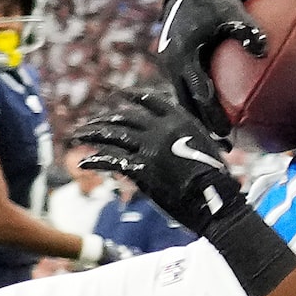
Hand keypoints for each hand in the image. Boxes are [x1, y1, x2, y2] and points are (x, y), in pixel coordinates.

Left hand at [79, 88, 247, 234]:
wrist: (215, 199)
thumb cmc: (216, 176)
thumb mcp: (204, 143)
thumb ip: (185, 133)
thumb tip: (175, 132)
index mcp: (179, 118)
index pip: (148, 98)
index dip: (129, 96)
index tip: (117, 96)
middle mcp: (161, 128)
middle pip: (124, 115)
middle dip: (104, 117)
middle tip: (91, 121)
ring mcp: (149, 148)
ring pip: (113, 134)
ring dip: (92, 133)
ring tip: (79, 136)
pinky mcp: (141, 169)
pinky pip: (111, 160)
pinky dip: (95, 161)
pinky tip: (84, 163)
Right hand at [156, 0, 267, 134]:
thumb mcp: (232, 9)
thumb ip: (246, 29)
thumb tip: (263, 49)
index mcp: (184, 55)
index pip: (199, 92)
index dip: (211, 114)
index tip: (226, 131)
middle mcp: (173, 64)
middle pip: (189, 105)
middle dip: (205, 127)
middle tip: (224, 147)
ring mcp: (172, 66)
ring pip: (186, 100)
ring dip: (201, 119)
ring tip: (222, 138)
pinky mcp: (177, 66)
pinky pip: (191, 88)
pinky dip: (203, 102)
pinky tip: (224, 113)